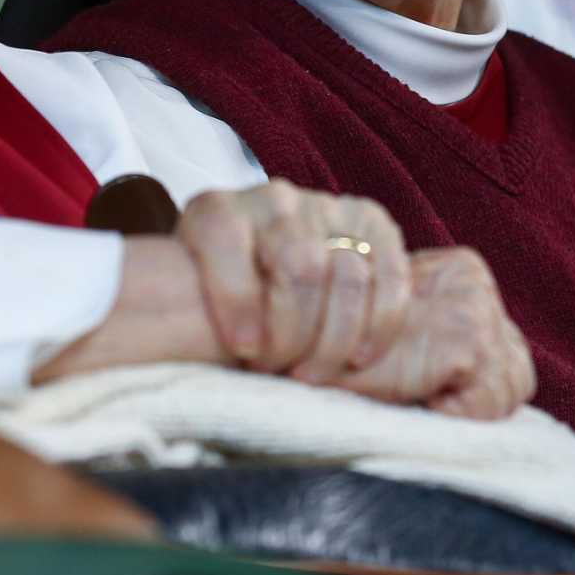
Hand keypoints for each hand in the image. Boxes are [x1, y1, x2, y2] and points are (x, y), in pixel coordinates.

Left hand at [176, 180, 411, 384]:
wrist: (258, 267)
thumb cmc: (216, 300)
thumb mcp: (184, 299)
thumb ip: (183, 312)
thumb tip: (190, 348)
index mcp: (216, 212)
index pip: (227, 242)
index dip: (237, 301)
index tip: (243, 350)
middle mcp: (273, 200)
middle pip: (299, 266)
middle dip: (291, 333)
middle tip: (279, 370)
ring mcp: (326, 207)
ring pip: (347, 274)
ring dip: (333, 339)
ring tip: (312, 374)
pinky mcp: (372, 222)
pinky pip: (390, 274)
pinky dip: (381, 322)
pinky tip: (360, 358)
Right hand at [333, 247, 535, 419]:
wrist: (297, 342)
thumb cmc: (342, 344)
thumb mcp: (403, 329)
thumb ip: (440, 337)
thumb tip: (470, 380)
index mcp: (463, 272)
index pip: (504, 349)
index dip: (469, 383)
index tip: (423, 382)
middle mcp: (475, 280)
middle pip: (515, 368)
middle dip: (477, 395)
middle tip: (422, 391)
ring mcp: (476, 306)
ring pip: (508, 389)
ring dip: (463, 407)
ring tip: (414, 389)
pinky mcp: (468, 339)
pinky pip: (486, 404)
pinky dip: (454, 414)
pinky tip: (414, 392)